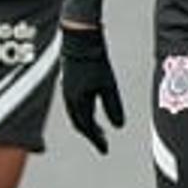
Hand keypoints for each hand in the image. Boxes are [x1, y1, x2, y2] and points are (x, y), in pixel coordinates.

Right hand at [60, 24, 123, 153]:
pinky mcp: (71, 80)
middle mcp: (69, 98)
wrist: (79, 37)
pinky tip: (94, 106)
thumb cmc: (94, 60)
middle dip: (91, 134)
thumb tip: (119, 126)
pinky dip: (86, 110)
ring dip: (88, 123)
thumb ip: (113, 107)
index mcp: (76, 101)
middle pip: (79, 123)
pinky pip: (76, 103)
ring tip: (101, 128)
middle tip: (103, 141)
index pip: (86, 127)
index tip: (105, 150)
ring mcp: (68, 89)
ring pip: (77, 113)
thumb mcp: (108, 85)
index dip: (96, 140)